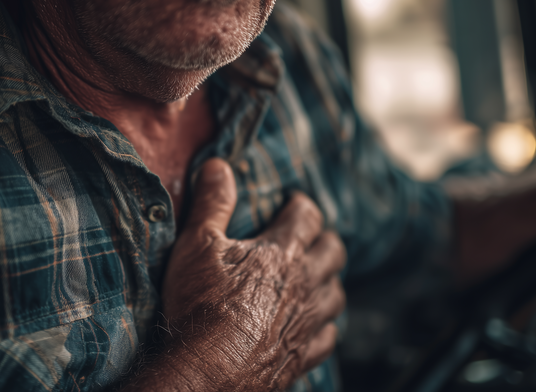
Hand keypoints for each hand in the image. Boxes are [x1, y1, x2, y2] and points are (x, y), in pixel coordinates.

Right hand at [161, 158, 346, 390]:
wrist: (209, 370)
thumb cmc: (201, 304)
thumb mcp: (198, 244)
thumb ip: (212, 204)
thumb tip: (218, 165)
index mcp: (283, 252)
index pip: (307, 216)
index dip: (301, 205)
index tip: (294, 202)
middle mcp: (305, 284)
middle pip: (333, 252)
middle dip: (325, 240)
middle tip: (311, 238)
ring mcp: (308, 322)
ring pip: (336, 294)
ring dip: (329, 282)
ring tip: (316, 279)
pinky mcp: (303, 354)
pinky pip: (329, 336)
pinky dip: (325, 326)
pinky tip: (315, 326)